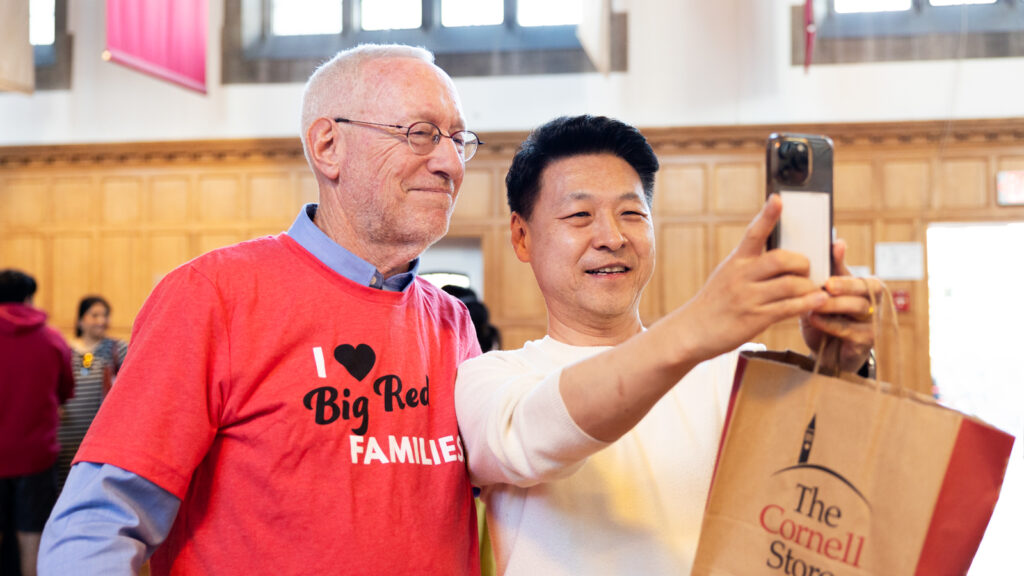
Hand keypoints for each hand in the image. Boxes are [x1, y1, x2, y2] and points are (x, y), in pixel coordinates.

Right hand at [675, 195, 828, 361]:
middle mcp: (741, 276)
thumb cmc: (715, 303)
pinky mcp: (755, 319)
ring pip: (790, 284)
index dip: (767, 215)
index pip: (753, 233)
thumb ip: (750, 265)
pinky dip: (809, 303)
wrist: (692, 331)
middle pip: (780, 259)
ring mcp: (748, 298)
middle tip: (808, 269)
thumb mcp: (726, 276)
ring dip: (809, 286)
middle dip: (802, 262)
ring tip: (816, 289)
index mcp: (735, 261)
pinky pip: (789, 307)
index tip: (778, 199)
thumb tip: (782, 258)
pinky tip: (819, 301)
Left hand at [801, 239, 883, 371]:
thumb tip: (838, 241)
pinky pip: (850, 331)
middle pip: (865, 289)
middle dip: (846, 285)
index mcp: (866, 287)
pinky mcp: (866, 342)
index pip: (861, 277)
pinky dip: (830, 324)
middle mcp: (874, 302)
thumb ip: (832, 269)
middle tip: (827, 285)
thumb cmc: (827, 316)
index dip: (847, 272)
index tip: (833, 267)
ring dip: (833, 305)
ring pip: (857, 308)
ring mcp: (872, 322)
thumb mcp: (826, 292)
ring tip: (813, 303)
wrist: (827, 352)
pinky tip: (813, 318)